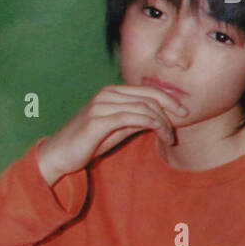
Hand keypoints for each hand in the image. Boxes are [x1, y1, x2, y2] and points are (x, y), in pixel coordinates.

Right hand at [36, 84, 187, 185]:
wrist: (59, 155)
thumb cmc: (90, 142)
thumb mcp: (119, 128)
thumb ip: (138, 119)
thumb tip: (162, 116)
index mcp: (112, 92)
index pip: (148, 90)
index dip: (169, 100)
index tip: (185, 113)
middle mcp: (106, 94)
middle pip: (149, 96)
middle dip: (170, 111)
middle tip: (179, 127)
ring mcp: (100, 105)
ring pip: (144, 107)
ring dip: (162, 122)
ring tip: (169, 137)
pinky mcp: (97, 120)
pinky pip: (132, 117)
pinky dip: (151, 124)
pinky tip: (159, 134)